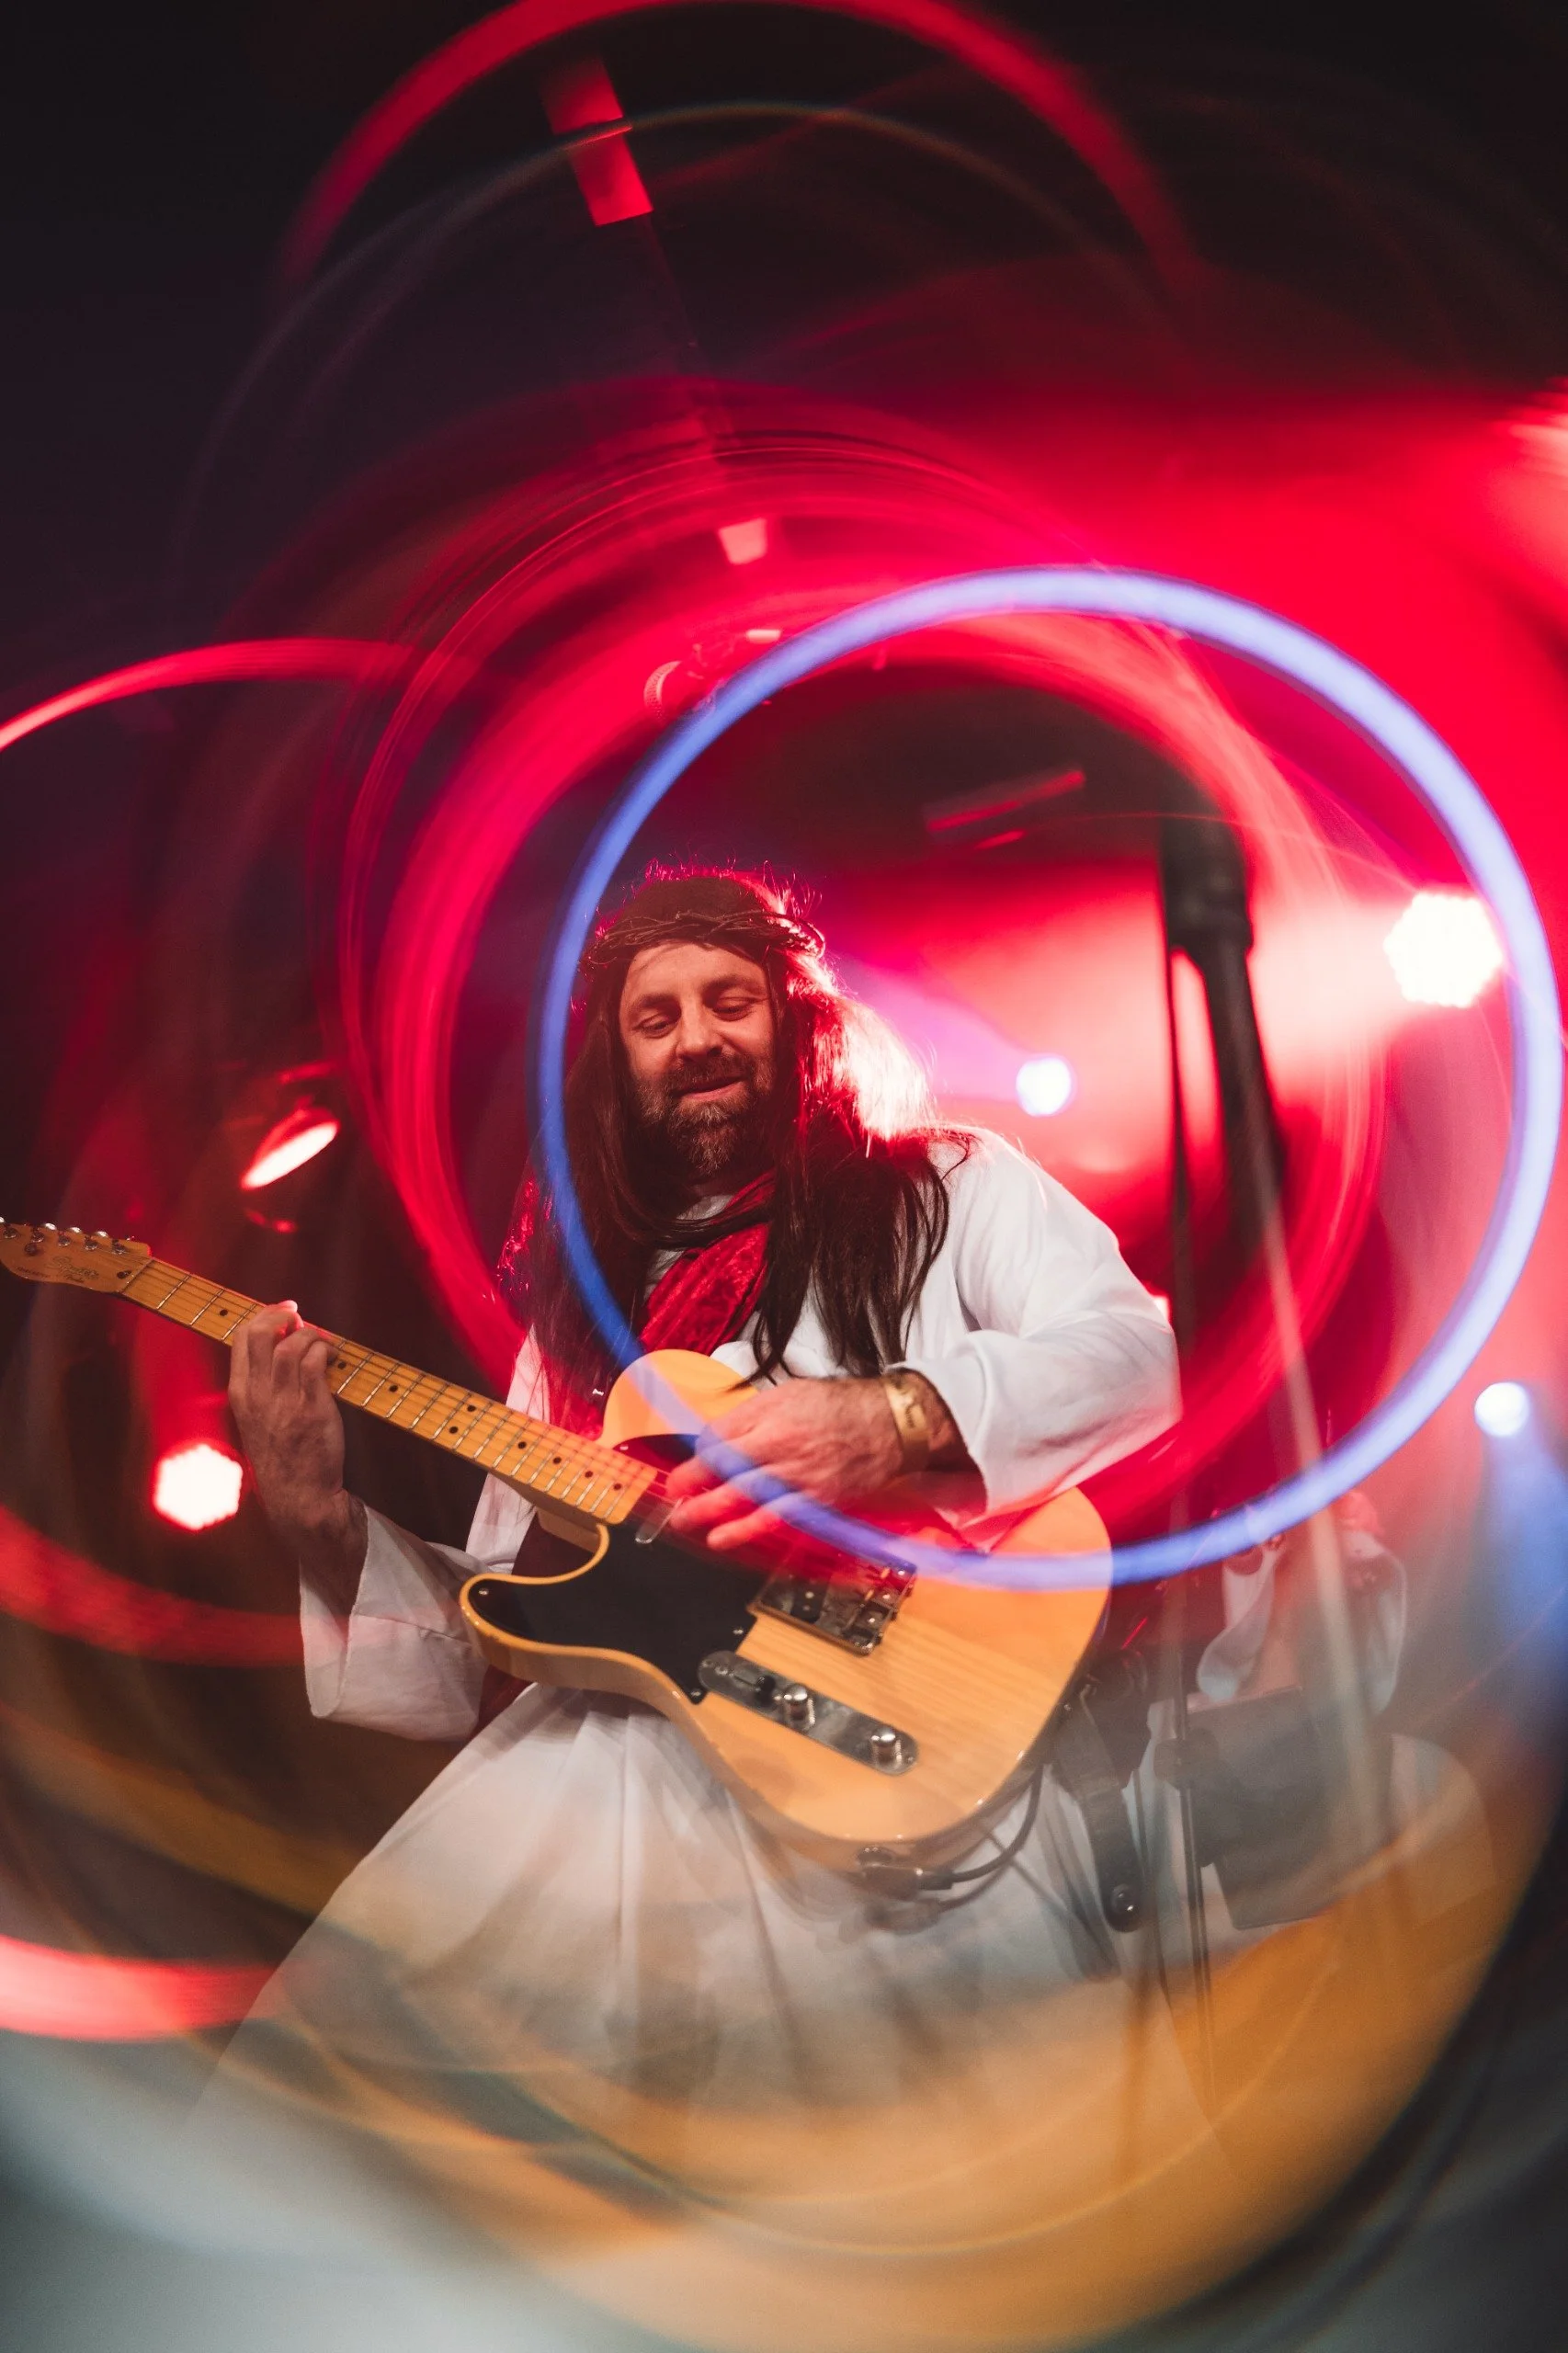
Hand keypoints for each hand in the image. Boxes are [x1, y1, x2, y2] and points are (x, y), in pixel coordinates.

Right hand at [228, 1302, 364, 1602]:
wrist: (299, 1497)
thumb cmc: (282, 1458)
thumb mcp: (257, 1421)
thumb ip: (262, 1388)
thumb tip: (282, 1351)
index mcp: (240, 1395)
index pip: (241, 1339)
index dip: (263, 1317)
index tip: (283, 1313)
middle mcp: (257, 1394)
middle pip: (260, 1333)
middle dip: (281, 1314)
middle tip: (300, 1315)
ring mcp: (284, 1401)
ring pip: (291, 1344)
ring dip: (311, 1334)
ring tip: (324, 1342)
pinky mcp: (313, 1407)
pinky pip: (317, 1362)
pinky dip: (328, 1350)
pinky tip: (336, 1356)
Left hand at [662, 1376, 906, 1552]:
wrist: (890, 1424)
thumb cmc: (840, 1406)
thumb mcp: (788, 1393)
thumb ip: (751, 1415)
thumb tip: (718, 1436)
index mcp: (772, 1417)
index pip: (720, 1438)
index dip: (697, 1456)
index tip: (686, 1467)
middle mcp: (782, 1447)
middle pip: (726, 1470)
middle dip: (693, 1486)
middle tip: (674, 1497)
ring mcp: (800, 1477)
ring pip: (746, 1498)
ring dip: (712, 1513)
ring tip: (688, 1522)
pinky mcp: (817, 1500)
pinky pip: (777, 1518)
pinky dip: (748, 1529)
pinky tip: (726, 1537)